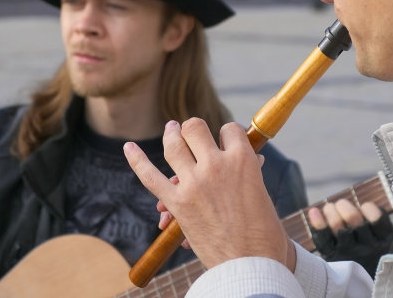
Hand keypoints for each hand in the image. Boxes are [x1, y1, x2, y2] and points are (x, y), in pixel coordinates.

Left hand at [125, 119, 294, 270]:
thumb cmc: (263, 231)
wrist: (252, 264)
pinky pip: (150, 176)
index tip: (225, 142)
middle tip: (193, 133)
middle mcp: (216, 165)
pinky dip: (137, 161)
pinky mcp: (177, 202)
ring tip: (171, 130)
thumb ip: (249, 171)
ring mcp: (194, 183)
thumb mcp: (261, 192)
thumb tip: (250, 157)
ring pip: (173, 145)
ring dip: (171, 135)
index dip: (227, 135)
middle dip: (194, 130)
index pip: (229, 130)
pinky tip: (128, 148)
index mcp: (243, 159)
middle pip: (195, 129)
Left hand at [307, 200, 392, 277]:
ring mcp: (348, 253)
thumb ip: (377, 223)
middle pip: (354, 220)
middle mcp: (368, 248)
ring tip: (329, 208)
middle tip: (340, 204)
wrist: (362, 284)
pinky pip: (323, 240)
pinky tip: (314, 212)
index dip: (368, 208)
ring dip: (331, 212)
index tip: (364, 206)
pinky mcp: (332, 257)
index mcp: (384, 241)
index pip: (377, 219)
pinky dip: (317, 223)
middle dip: (344, 206)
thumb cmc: (373, 254)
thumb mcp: (384, 241)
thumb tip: (365, 205)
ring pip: (339, 228)